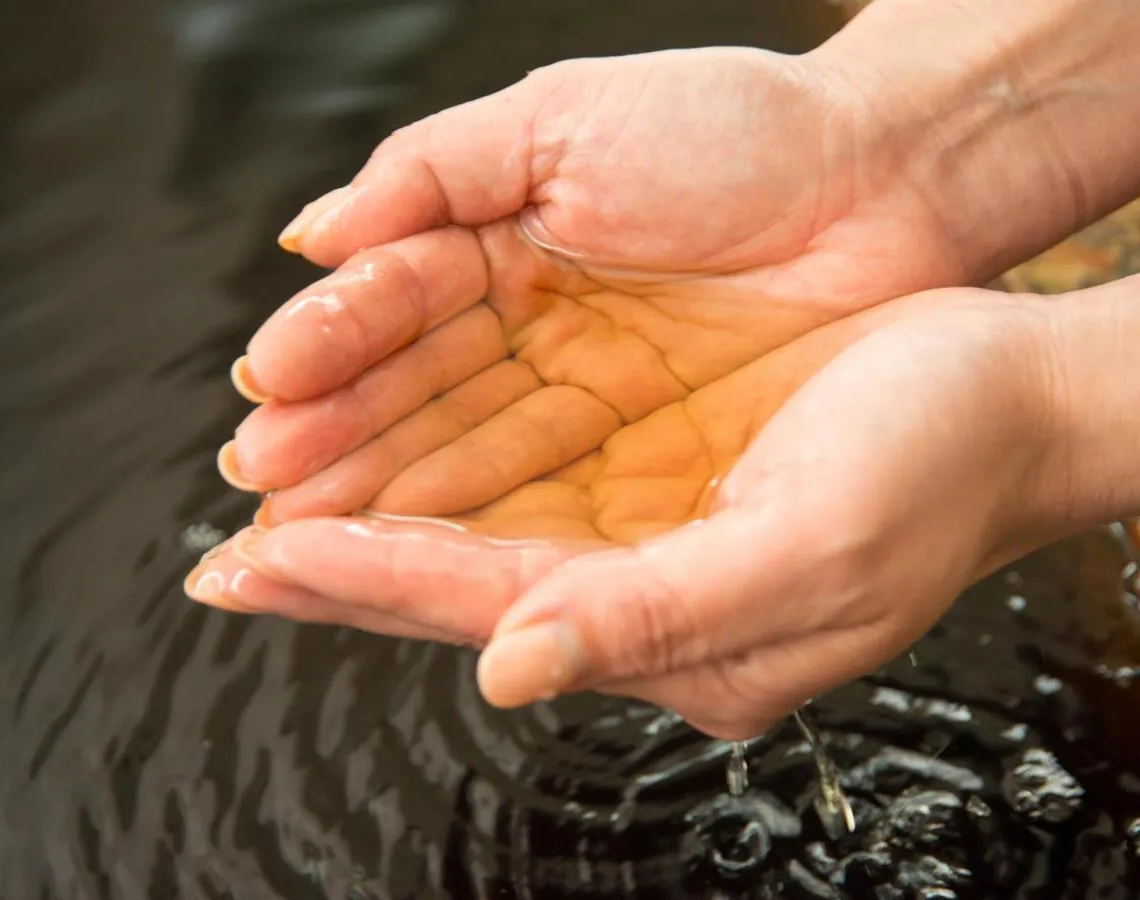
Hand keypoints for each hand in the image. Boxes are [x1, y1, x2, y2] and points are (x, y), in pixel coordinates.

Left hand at [188, 286, 1069, 738]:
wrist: (1004, 395)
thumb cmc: (935, 468)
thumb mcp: (810, 550)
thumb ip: (659, 616)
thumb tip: (511, 667)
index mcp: (684, 637)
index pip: (490, 609)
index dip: (373, 580)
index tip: (264, 557)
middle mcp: (652, 604)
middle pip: (467, 594)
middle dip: (345, 574)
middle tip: (228, 561)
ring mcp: (654, 548)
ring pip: (484, 545)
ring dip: (381, 529)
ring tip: (277, 521)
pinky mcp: (663, 498)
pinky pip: (531, 497)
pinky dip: (450, 487)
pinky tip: (396, 480)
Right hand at [219, 47, 982, 523]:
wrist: (883, 180)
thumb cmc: (736, 127)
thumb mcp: (567, 117)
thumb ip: (433, 169)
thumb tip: (315, 232)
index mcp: (498, 237)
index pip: (393, 300)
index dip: (331, 342)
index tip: (272, 382)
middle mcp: (528, 324)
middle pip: (412, 391)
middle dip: (335, 436)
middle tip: (264, 480)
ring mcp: (580, 394)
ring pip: (462, 450)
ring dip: (383, 492)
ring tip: (305, 530)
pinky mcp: (637, 453)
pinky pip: (540, 491)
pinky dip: (473, 518)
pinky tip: (409, 544)